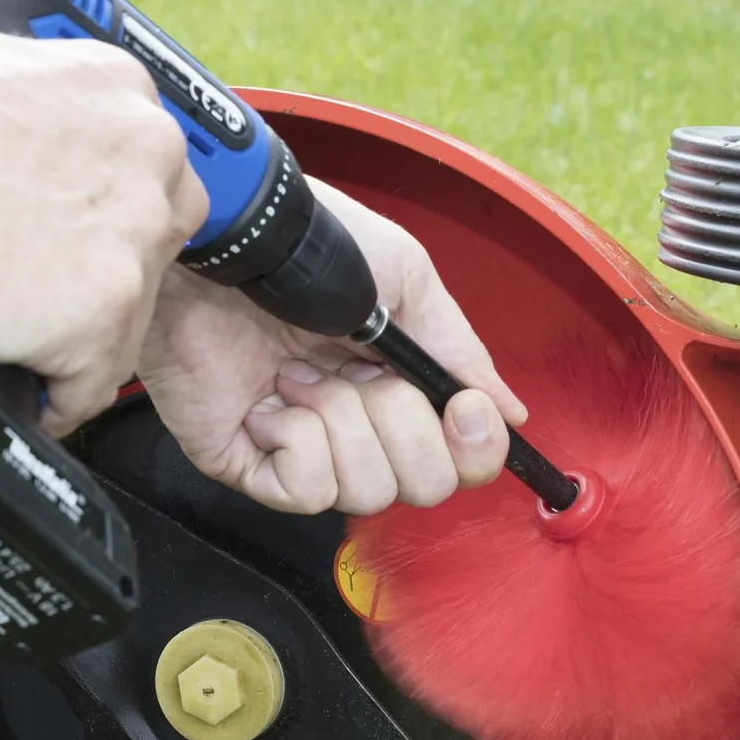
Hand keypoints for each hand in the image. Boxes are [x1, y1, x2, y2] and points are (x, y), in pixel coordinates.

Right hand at [0, 31, 208, 432]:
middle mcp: (147, 156)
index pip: (147, 182)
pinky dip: (46, 396)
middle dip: (94, 288)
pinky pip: (90, 387)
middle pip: (153, 256)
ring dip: (67, 346)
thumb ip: (49, 128)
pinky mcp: (106, 311)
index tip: (61, 253)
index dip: (97, 230)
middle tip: (25, 299)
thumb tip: (46, 171)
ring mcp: (133, 237)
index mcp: (120, 91)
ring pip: (127, 328)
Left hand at [137, 182, 526, 513]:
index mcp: (400, 385)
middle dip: (402, 425)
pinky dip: (298, 443)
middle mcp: (358, 426)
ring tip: (302, 373)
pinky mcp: (250, 466)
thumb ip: (460, 354)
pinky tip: (271, 403)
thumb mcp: (407, 281)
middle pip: (424, 486)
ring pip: (367, 492)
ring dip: (342, 421)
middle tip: (364, 373)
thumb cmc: (307, 246)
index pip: (461, 461)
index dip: (475, 448)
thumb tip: (511, 413)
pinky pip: (308, 494)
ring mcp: (304, 450)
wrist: (227, 245)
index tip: (465, 409)